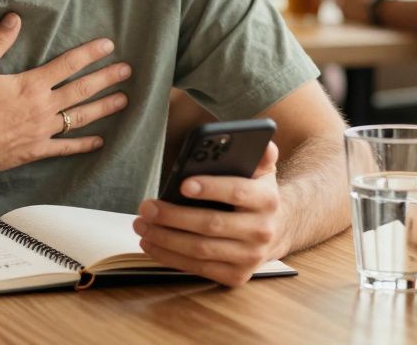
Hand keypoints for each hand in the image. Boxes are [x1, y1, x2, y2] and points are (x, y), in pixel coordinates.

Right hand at [0, 13, 130, 175]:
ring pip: (80, 117)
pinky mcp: (36, 150)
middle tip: (128, 71)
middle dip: (107, 78)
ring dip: (104, 107)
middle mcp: (43, 107)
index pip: (68, 64)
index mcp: (31, 85)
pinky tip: (100, 142)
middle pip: (82, 90)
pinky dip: (84, 145)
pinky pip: (66, 148)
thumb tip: (14, 18)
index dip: (90, 53)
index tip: (109, 46)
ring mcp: (42, 131)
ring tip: (124, 100)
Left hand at [133, 142, 283, 286]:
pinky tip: (151, 244)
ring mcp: (249, 257)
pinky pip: (198, 268)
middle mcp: (262, 231)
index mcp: (267, 200)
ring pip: (200, 249)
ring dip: (165, 238)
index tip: (183, 184)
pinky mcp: (236, 276)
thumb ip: (258, 153)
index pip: (237, 192)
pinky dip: (170, 257)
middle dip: (173, 216)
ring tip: (141, 225)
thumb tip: (262, 141)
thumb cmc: (256, 193)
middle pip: (211, 224)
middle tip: (146, 207)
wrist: (275, 230)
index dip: (210, 188)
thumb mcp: (261, 170)